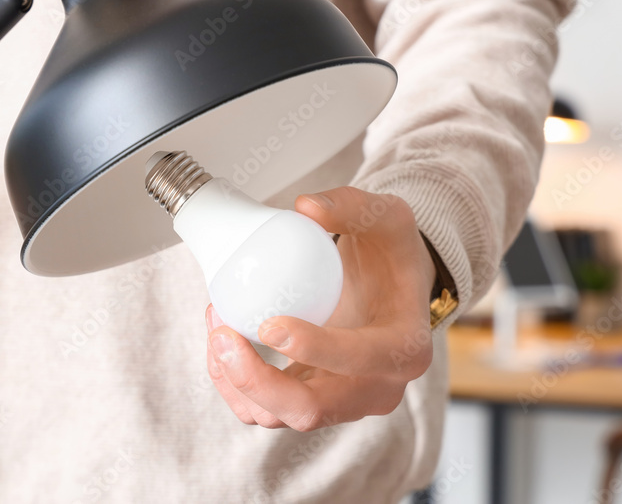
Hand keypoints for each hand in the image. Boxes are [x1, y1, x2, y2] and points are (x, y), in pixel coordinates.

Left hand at [205, 187, 436, 430]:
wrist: (390, 285)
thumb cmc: (391, 256)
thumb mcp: (387, 217)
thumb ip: (352, 206)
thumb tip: (307, 207)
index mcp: (404, 349)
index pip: (361, 360)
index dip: (314, 350)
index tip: (270, 324)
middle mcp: (375, 388)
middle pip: (310, 410)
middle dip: (257, 381)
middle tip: (224, 336)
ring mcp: (340, 402)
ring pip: (278, 415)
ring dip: (236, 379)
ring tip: (216, 325)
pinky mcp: (309, 399)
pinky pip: (264, 406)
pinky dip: (233, 381)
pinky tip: (220, 339)